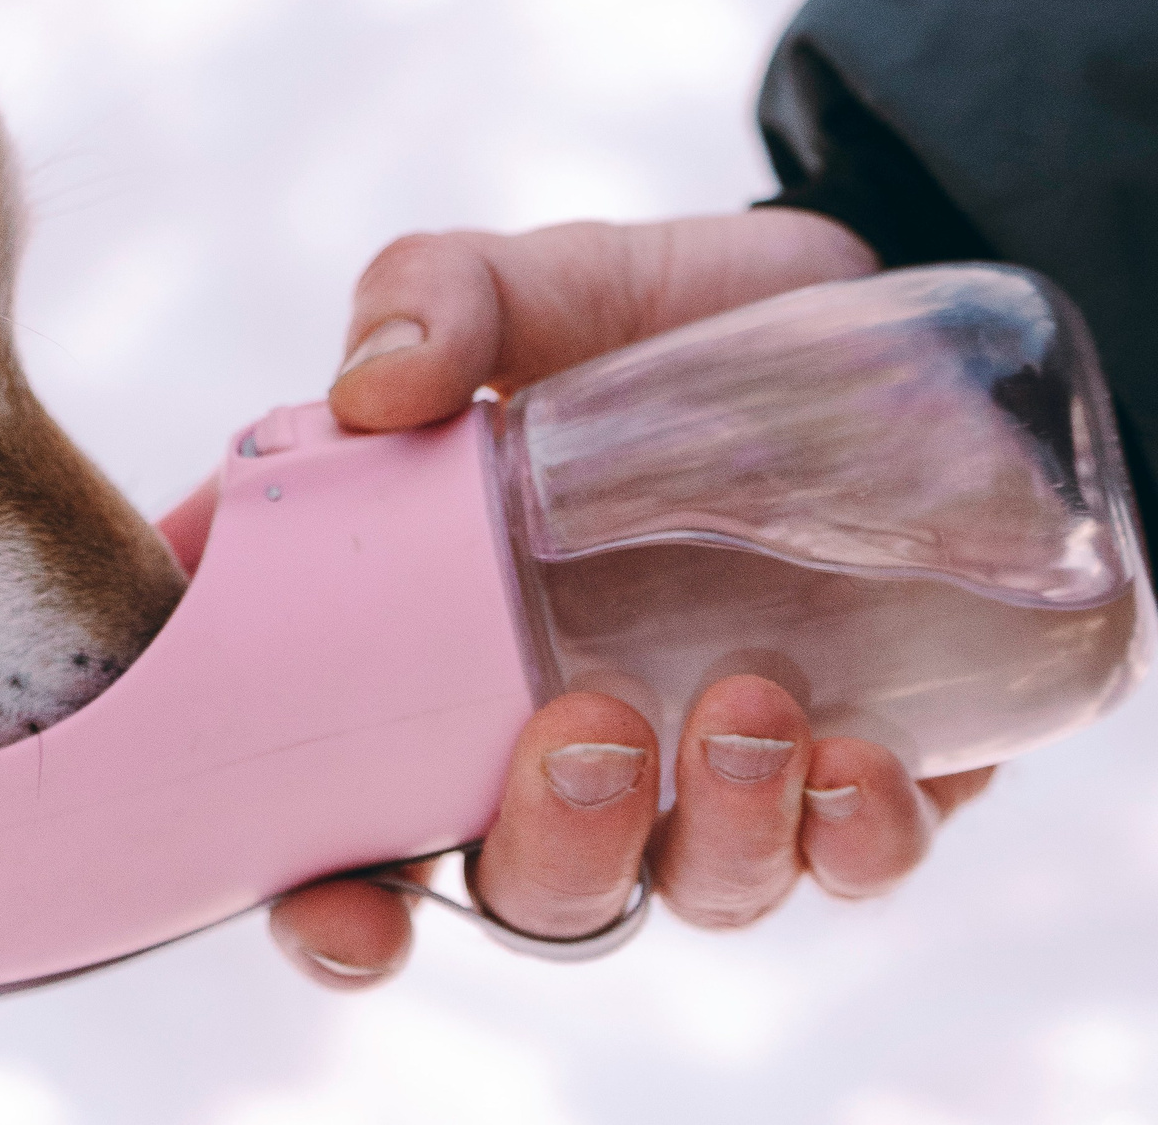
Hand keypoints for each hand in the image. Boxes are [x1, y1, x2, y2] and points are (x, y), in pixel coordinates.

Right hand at [268, 210, 994, 987]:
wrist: (849, 301)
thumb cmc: (639, 317)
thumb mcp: (531, 285)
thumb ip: (433, 302)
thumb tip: (371, 390)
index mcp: (435, 664)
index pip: (344, 827)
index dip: (329, 904)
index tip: (342, 905)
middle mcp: (560, 744)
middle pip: (523, 890)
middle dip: (548, 855)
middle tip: (582, 732)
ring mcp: (710, 768)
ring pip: (690, 888)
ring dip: (715, 837)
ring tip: (748, 703)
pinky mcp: (860, 766)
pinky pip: (855, 856)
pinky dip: (855, 837)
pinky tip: (857, 759)